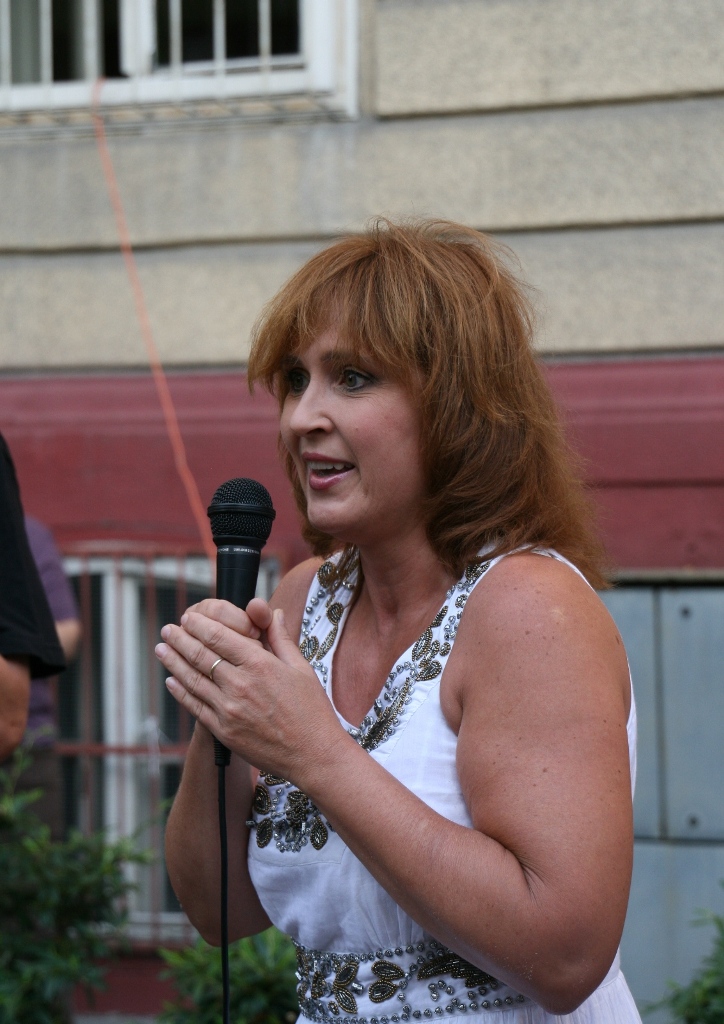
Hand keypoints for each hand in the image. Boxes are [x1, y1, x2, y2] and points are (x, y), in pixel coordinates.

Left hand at [155, 600, 344, 786]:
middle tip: (168, 630)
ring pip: (193, 679)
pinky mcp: (224, 731)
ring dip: (174, 662)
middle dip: (181, 639)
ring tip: (161, 649)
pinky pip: (196, 706)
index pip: (220, 637)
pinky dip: (180, 691)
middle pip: (201, 655)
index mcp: (261, 664)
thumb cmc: (312, 710)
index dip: (200, 626)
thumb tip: (271, 612)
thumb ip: (280, 639)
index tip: (189, 618)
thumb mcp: (301, 668)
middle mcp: (241, 685)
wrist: (313, 755)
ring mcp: (229, 710)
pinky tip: (171, 680)